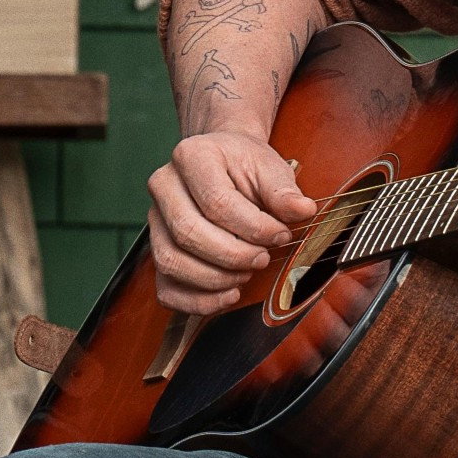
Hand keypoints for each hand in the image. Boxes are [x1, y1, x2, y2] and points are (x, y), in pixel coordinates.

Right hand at [145, 129, 317, 316]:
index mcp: (191, 156)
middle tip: (262, 259)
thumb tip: (303, 211)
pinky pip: (165, 287)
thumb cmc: (244, 166)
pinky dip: (196, 301)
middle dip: (233, 256)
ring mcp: (154, 219)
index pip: (216, 202)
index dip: (253, 228)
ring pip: (172, 262)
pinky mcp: (157, 248)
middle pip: (189, 233)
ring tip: (246, 274)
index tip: (281, 235)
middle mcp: (164, 186)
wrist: (222, 163)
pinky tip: (227, 295)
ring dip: (215, 279)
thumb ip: (284, 191)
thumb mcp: (269, 167)